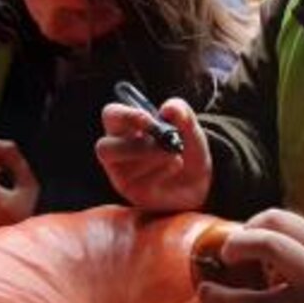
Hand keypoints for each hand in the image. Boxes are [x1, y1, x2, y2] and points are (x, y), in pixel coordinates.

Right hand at [96, 97, 212, 211]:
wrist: (199, 182)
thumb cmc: (185, 149)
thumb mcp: (190, 128)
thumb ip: (182, 113)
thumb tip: (168, 109)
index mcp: (125, 127)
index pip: (111, 115)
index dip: (126, 116)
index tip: (150, 120)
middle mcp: (117, 151)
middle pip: (104, 148)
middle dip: (134, 146)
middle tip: (161, 143)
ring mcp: (123, 175)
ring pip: (125, 167)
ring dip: (155, 155)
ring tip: (175, 154)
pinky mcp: (134, 192)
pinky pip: (141, 181)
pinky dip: (164, 170)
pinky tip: (175, 166)